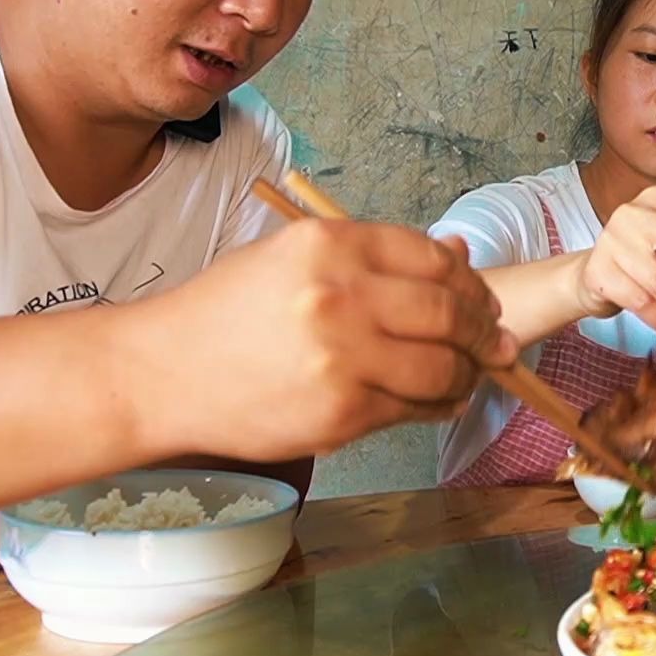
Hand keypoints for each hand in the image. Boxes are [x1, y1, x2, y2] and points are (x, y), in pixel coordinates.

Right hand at [127, 219, 516, 463]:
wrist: (159, 373)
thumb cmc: (225, 313)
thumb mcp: (294, 260)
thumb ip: (375, 259)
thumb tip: (460, 256)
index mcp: (330, 244)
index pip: (433, 257)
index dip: (469, 281)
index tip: (482, 299)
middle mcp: (341, 295)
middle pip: (451, 311)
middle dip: (485, 330)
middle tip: (496, 341)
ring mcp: (343, 357)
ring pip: (444, 365)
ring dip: (470, 372)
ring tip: (471, 374)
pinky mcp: (342, 412)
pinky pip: (415, 408)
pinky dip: (441, 404)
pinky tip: (441, 400)